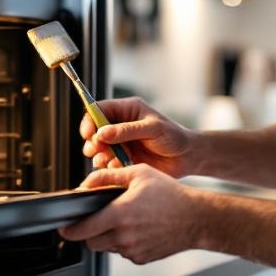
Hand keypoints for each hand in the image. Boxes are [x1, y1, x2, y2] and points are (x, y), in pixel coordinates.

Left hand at [60, 165, 202, 263]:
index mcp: (120, 214)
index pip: (83, 229)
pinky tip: (138, 229)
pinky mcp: (141, 258)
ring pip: (107, 247)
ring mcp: (133, 250)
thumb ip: (109, 176)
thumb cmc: (171, 194)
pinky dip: (124, 242)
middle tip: (96, 219)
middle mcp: (124, 236)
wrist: (196, 218)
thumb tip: (87, 182)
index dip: (68, 230)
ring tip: (125, 220)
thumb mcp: (139, 173)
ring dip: (108, 236)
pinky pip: (123, 252)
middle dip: (89, 231)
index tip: (63, 228)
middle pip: (91, 242)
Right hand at [80, 97, 194, 178]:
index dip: (90, 120)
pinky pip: (108, 162)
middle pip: (95, 130)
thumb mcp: (152, 129)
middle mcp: (121, 125)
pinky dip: (108, 166)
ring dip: (99, 155)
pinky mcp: (123, 158)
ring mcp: (121, 142)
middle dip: (93, 141)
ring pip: (99, 148)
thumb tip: (102, 132)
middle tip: (96, 149)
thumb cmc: (174, 137)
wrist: (186, 158)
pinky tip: (116, 166)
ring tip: (105, 160)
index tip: (88, 133)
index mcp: (128, 110)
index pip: (100, 110)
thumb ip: (127, 130)